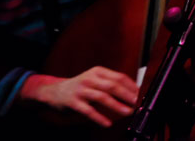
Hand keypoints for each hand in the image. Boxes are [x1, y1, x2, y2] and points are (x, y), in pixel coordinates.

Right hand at [17, 66, 138, 127]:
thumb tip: (132, 91)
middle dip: (127, 95)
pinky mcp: (73, 102)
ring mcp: (81, 90)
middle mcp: (89, 78)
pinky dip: (99, 117)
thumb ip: (110, 83)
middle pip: (112, 86)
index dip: (131, 86)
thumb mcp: (95, 79)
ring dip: (117, 105)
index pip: (119, 77)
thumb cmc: (80, 86)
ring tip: (128, 112)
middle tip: (136, 103)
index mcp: (98, 71)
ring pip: (102, 97)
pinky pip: (88, 111)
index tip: (140, 94)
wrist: (54, 91)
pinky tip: (107, 123)